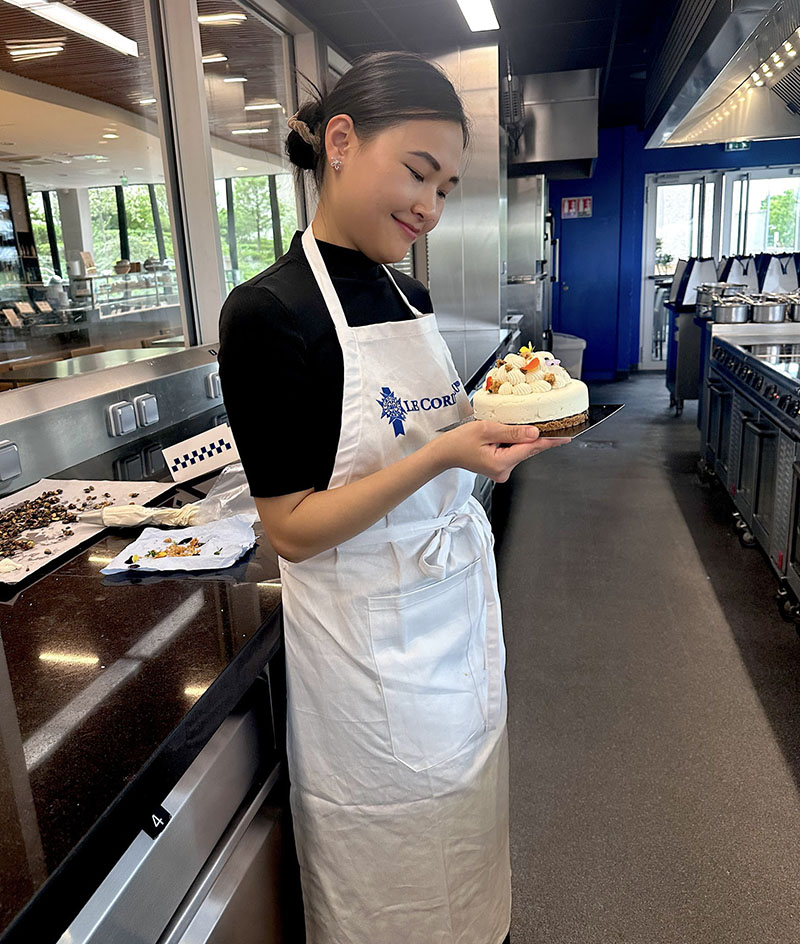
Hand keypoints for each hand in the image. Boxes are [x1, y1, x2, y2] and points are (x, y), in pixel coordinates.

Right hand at [430, 420, 569, 482]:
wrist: (445, 453)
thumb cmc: (459, 441)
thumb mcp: (485, 430)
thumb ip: (511, 431)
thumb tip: (534, 433)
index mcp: (501, 463)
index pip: (531, 448)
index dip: (549, 440)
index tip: (566, 437)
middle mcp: (504, 470)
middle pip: (527, 450)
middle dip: (536, 436)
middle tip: (552, 423)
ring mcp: (502, 470)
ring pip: (521, 450)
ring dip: (523, 438)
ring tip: (518, 425)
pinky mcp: (500, 467)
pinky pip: (513, 452)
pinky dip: (515, 442)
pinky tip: (510, 433)